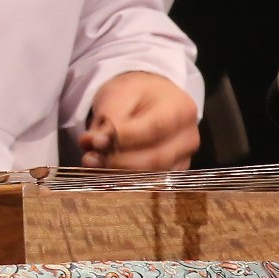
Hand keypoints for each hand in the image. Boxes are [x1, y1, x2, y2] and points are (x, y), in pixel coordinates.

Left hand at [78, 72, 199, 170]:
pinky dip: (124, 181)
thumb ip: (108, 118)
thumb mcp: (119, 94)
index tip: (97, 141)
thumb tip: (94, 143)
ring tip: (93, 162)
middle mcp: (189, 137)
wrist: (151, 98)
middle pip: (155, 158)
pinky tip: (104, 172)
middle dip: (118, 161)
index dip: (124, 139)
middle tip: (90, 157)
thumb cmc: (136, 94)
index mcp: (181, 109)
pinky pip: (150, 184)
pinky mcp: (173, 174)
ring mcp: (184, 159)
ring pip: (152, 176)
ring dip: (118, 173)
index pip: (154, 129)